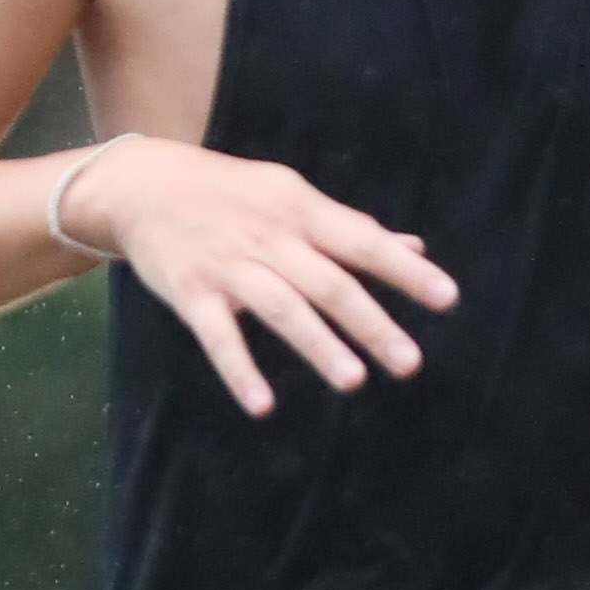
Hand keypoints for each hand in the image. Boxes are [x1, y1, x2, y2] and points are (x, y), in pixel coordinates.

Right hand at [69, 136, 455, 413]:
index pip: (363, 242)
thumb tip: (413, 246)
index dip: (405, 270)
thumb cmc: (230, 193)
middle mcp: (271, 237)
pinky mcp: (191, 292)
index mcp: (301, 211)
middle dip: (372, 323)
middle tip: (410, 363)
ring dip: (318, 345)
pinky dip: (240, 369)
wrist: (143, 185)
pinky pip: (218, 335)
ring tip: (353, 381)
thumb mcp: (291, 195)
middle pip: (329, 283)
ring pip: (282, 308)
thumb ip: (350, 227)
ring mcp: (230, 266)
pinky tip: (262, 404)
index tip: (447, 298)